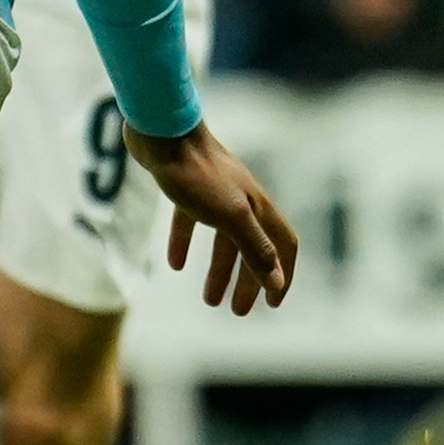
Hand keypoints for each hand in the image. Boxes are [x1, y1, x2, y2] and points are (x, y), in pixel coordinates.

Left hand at [125, 121, 296, 314]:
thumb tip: (277, 283)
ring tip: (209, 300)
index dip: (282, 275)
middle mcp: (242, 200)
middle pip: (253, 248)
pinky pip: (190, 222)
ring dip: (218, 271)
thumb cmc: (197, 174)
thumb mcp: (230, 217)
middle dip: (248, 281)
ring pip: (222, 240)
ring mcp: (214, 193)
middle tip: (237, 311)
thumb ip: (255, 249)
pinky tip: (173, 264)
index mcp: (259, 207)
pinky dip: (184, 244)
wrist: (160, 132)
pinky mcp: (186, 186)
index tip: (272, 303)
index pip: (283, 247)